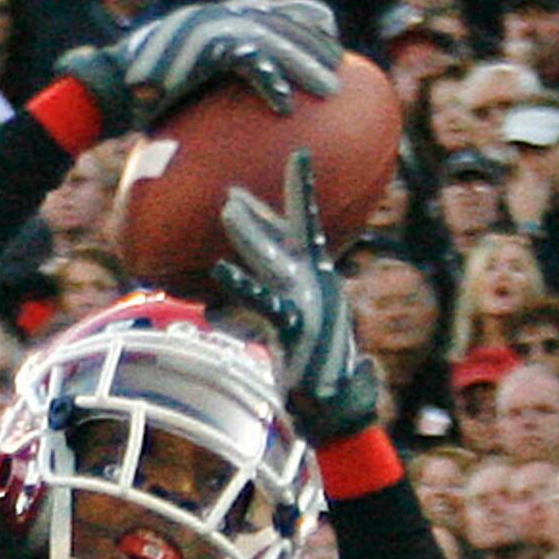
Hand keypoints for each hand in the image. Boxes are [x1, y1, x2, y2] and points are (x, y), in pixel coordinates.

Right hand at [65, 0, 345, 137]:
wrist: (105, 86)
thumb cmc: (140, 90)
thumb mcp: (186, 73)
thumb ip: (214, 73)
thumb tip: (233, 95)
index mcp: (217, 16)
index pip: (272, 7)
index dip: (305, 18)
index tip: (330, 35)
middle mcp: (218, 14)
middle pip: (282, 23)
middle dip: (314, 45)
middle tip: (340, 71)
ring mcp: (212, 27)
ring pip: (273, 42)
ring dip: (304, 66)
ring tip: (330, 90)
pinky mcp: (204, 48)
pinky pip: (248, 62)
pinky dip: (270, 83)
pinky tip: (285, 105)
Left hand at [214, 151, 380, 444]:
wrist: (337, 402)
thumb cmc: (319, 369)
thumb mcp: (296, 330)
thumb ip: (271, 308)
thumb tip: (227, 300)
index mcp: (319, 277)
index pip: (301, 227)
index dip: (297, 193)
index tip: (299, 156)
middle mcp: (314, 284)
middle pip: (279, 240)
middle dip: (255, 216)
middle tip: (231, 194)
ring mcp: (306, 302)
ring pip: (272, 259)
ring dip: (250, 234)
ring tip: (228, 210)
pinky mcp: (294, 325)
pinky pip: (264, 302)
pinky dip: (242, 287)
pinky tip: (221, 271)